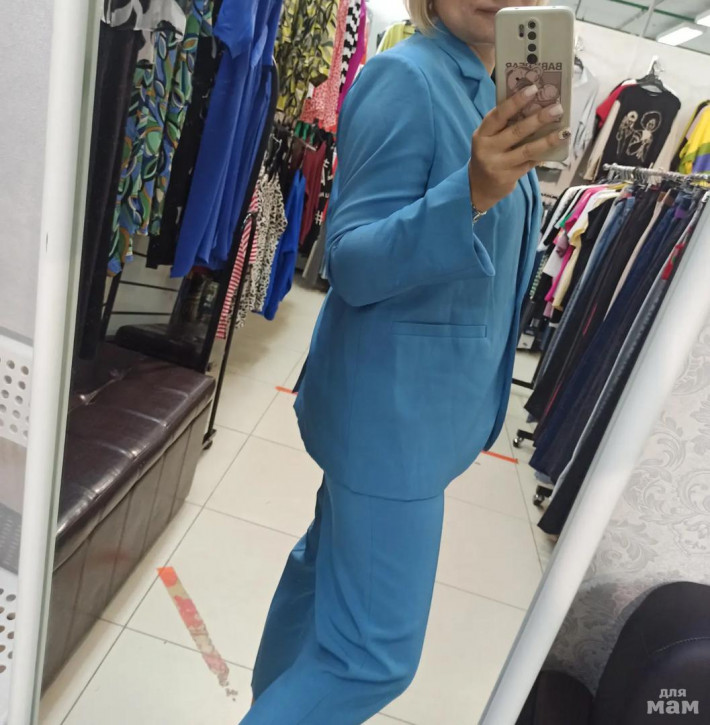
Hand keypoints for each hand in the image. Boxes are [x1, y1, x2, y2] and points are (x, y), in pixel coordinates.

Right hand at [469, 86, 569, 211]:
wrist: (478, 187)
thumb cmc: (489, 154)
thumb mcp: (489, 138)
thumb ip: (504, 125)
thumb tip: (535, 104)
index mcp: (482, 134)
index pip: (499, 115)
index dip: (516, 101)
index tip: (533, 89)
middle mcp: (488, 149)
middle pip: (516, 131)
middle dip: (539, 119)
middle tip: (557, 109)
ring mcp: (498, 165)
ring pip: (527, 150)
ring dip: (547, 140)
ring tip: (564, 131)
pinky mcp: (508, 178)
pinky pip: (530, 163)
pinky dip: (544, 154)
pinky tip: (557, 146)